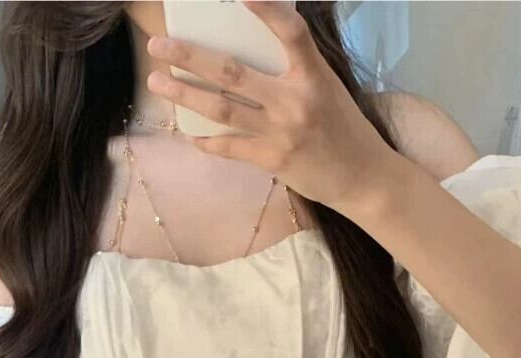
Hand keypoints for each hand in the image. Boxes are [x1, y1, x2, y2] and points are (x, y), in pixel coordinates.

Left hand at [145, 0, 394, 210]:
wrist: (362, 178)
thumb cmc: (343, 128)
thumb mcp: (327, 88)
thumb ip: (296, 69)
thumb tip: (255, 47)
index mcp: (314, 75)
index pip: (291, 33)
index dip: (266, 10)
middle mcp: (296, 101)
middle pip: (232, 72)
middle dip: (190, 56)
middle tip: (158, 44)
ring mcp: (282, 132)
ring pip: (222, 109)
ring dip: (185, 95)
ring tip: (157, 82)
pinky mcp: (274, 160)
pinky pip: (231, 147)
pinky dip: (208, 141)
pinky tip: (189, 133)